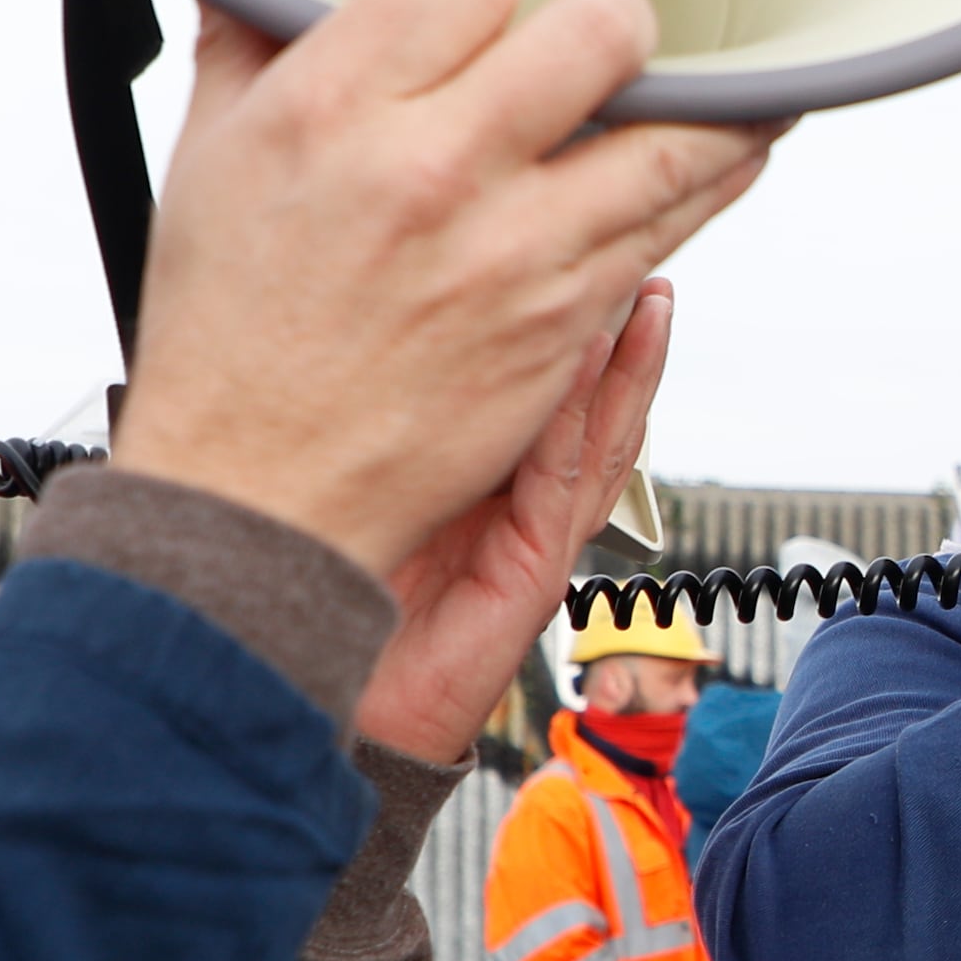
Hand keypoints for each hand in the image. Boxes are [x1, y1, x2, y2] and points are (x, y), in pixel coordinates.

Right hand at [110, 0, 779, 578]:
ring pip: (675, 140)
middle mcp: (435, 171)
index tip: (487, 11)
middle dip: (620, 25)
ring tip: (738, 85)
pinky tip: (731, 155)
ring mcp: (515, 252)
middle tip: (615, 39)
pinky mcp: (565, 323)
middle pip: (599, 35)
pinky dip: (712, 182)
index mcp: (334, 108)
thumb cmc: (229, 334)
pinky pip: (672, 228)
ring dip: (717, 105)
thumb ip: (248, 45)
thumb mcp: (204, 157)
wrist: (258, 492)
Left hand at [353, 279, 676, 764]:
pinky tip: (590, 355)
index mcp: (478, 485)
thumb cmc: (319, 600)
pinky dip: (583, 415)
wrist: (314, 702)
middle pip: (594, 409)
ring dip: (627, 366)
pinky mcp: (529, 574)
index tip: (580, 257)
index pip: (542, 392)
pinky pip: (565, 479)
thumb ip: (385, 427)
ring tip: (647, 298)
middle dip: (623, 333)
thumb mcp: (359, 484)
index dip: (570, 327)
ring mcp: (531, 543)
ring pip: (600, 438)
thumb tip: (373, 335)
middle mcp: (516, 512)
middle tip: (644, 262)